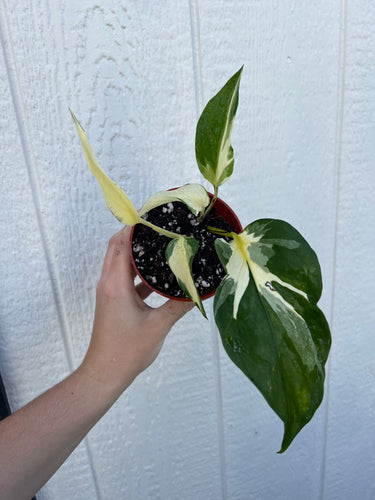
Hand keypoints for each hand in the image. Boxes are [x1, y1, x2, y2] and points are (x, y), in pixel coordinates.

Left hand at [79, 228, 193, 395]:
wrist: (105, 373)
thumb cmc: (126, 352)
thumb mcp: (158, 326)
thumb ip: (179, 305)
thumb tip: (199, 291)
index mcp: (116, 285)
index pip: (121, 244)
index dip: (135, 227)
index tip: (152, 215)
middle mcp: (109, 283)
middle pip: (117, 247)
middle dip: (134, 232)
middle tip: (157, 224)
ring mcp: (110, 292)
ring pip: (120, 261)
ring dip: (135, 250)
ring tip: (159, 242)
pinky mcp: (114, 300)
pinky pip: (125, 277)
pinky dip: (138, 269)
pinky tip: (157, 273)